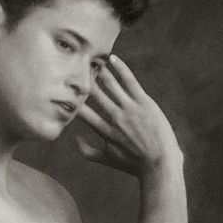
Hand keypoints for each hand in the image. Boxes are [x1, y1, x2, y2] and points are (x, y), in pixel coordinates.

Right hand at [70, 55, 177, 175]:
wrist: (160, 164)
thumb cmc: (134, 164)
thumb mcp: (107, 160)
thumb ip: (86, 151)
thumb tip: (74, 137)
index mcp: (104, 130)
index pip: (82, 110)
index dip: (72, 98)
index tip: (63, 87)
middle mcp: (114, 117)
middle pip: (94, 93)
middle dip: (84, 79)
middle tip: (74, 64)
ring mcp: (130, 109)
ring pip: (110, 84)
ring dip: (99, 70)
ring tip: (91, 58)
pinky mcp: (144, 102)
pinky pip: (129, 80)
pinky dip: (120, 68)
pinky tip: (112, 58)